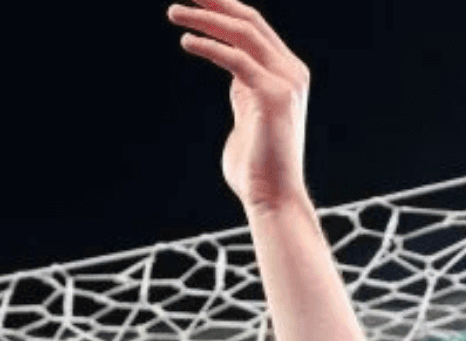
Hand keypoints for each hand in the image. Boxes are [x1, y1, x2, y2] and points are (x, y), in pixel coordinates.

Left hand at [167, 1, 310, 210]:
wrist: (273, 196)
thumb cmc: (255, 166)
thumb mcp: (249, 118)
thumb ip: (245, 94)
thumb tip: (235, 79)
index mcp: (286, 74)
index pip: (256, 30)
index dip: (228, 10)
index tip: (200, 0)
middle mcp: (291, 72)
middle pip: (252, 22)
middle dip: (218, 3)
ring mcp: (286, 82)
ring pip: (244, 35)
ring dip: (206, 20)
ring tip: (174, 12)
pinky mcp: (273, 96)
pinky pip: (237, 60)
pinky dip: (210, 47)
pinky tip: (187, 41)